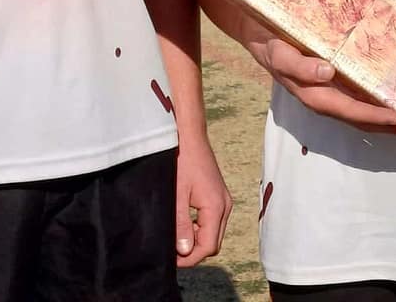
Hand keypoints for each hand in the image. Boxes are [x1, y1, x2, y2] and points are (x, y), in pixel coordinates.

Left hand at [175, 137, 232, 266]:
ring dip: (196, 239)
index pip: (208, 247)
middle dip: (193, 251)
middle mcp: (224, 205)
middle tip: (171, 251)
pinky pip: (212, 220)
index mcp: (216, 207)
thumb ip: (181, 224)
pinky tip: (183, 221)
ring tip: (175, 236)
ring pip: (213, 233)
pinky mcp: (217, 194)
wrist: (188, 135)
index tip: (171, 260)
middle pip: (213, 243)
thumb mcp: (177, 194)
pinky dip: (199, 227)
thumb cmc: (181, 160)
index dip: (190, 259)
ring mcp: (223, 199)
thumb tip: (185, 251)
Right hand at [246, 23, 395, 133]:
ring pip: (360, 111)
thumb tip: (328, 73)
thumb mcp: (281, 54)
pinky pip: (356, 96)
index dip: (374, 116)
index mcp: (315, 95)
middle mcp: (325, 98)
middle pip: (360, 118)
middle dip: (387, 126)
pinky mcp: (331, 81)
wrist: (259, 35)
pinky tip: (389, 97)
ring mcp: (329, 91)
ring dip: (384, 119)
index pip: (350, 110)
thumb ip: (300, 66)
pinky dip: (374, 101)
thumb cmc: (272, 44)